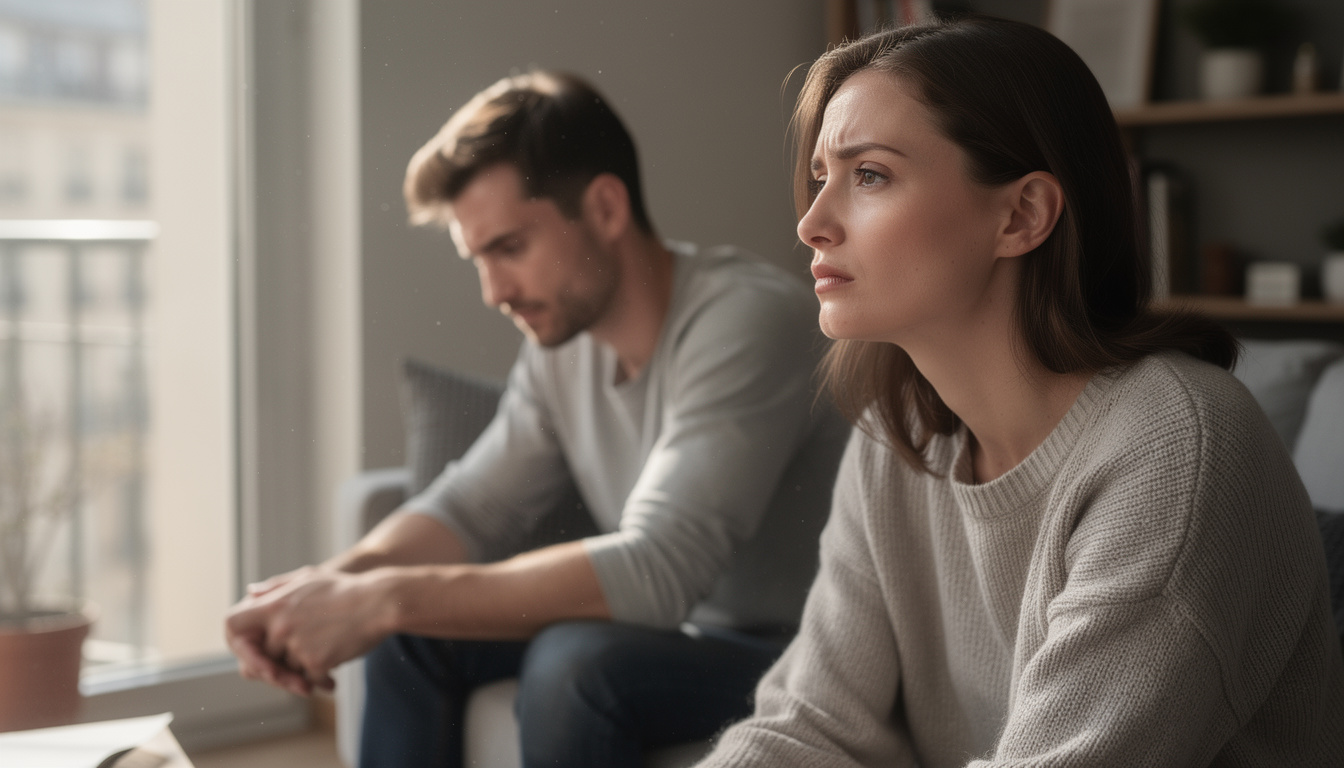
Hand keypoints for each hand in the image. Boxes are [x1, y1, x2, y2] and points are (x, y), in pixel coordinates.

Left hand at [225, 567, 396, 694]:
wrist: (380, 602)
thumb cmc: (346, 589)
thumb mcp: (308, 579)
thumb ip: (275, 587)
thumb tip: (249, 593)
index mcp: (275, 603)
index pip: (232, 625)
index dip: (237, 640)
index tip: (252, 647)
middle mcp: (281, 624)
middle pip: (262, 657)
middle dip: (277, 666)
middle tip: (290, 672)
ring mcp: (298, 644)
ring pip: (286, 670)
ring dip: (302, 672)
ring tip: (321, 669)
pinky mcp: (316, 661)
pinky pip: (308, 680)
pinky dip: (319, 682)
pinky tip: (332, 680)